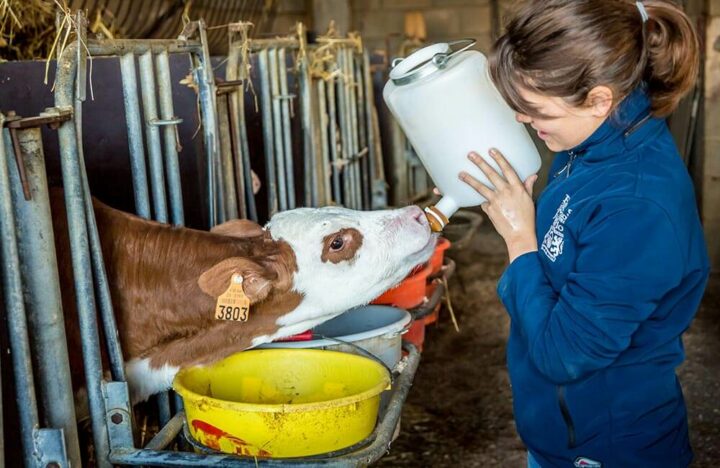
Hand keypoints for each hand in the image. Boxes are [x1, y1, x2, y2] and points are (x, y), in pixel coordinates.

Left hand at [460, 148, 538, 262]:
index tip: (491, 150)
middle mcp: (506, 192)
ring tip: (460, 174)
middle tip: (471, 155)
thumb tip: (533, 175)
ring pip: (480, 187)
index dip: (499, 159)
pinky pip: (484, 203)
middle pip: (491, 174)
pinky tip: (484, 205)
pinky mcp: (489, 210)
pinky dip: (484, 202)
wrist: (520, 234)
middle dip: (480, 163)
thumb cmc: (527, 218)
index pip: (507, 169)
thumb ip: (528, 186)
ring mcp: (496, 201)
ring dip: (469, 179)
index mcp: (517, 188)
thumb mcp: (530, 200)